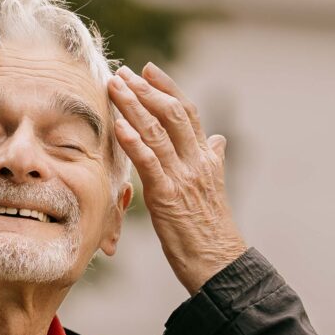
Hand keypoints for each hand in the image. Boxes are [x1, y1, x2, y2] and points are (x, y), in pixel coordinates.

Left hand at [109, 63, 247, 295]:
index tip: (148, 70)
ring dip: (133, 106)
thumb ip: (213, 160)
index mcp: (206, 159)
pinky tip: (119, 126)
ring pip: (158, 132)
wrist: (220, 264)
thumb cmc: (212, 232)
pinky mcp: (168, 197)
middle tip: (123, 72)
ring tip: (114, 86)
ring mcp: (183, 178)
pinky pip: (150, 163)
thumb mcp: (214, 189)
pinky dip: (134, 142)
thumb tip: (218, 139)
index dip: (167, 88)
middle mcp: (196, 162)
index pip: (188, 113)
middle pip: (172, 113)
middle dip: (145, 90)